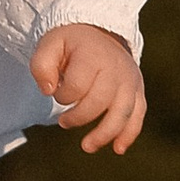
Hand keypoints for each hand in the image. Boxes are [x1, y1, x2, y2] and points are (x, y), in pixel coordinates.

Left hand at [31, 23, 145, 155]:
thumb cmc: (71, 44)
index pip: (78, 85)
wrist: (100, 32)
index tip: (56, 93)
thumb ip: (41, 66)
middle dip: (79, 117)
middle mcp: (116, 67)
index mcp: (93, 55)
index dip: (63, 95)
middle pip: (100, 101)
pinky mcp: (137, 90)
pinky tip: (117, 149)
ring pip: (122, 112)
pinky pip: (138, 114)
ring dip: (104, 134)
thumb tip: (48, 91)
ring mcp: (130, 80)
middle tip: (63, 122)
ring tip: (87, 147)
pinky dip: (129, 134)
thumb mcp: (50, 44)